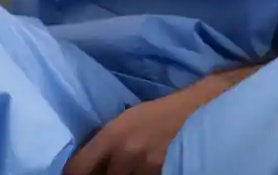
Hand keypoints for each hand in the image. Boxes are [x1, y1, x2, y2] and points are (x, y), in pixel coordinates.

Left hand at [63, 80, 215, 174]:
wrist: (200, 109)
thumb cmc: (162, 112)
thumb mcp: (126, 119)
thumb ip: (104, 141)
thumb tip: (83, 164)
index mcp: (113, 134)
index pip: (77, 169)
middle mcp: (126, 152)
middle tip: (111, 170)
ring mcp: (146, 166)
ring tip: (131, 169)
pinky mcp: (164, 173)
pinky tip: (146, 170)